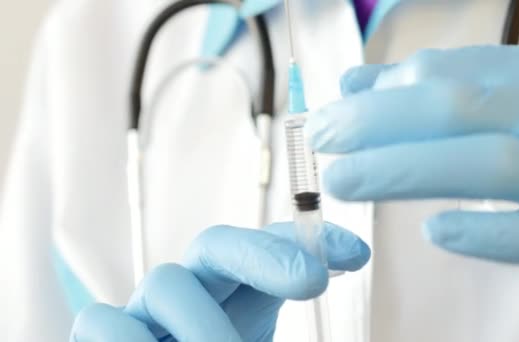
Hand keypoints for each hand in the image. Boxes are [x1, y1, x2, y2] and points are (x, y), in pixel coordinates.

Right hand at [70, 222, 369, 340]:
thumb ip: (273, 323)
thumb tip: (335, 274)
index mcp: (235, 297)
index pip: (266, 247)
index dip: (304, 241)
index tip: (355, 254)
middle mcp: (191, 292)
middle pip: (217, 243)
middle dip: (265, 254)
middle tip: (310, 280)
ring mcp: (144, 311)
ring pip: (166, 282)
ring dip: (206, 327)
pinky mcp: (102, 331)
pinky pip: (104, 322)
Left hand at [306, 46, 518, 283]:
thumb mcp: (516, 95)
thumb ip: (440, 86)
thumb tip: (355, 83)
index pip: (440, 73)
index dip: (375, 96)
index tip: (327, 119)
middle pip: (453, 108)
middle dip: (374, 123)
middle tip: (319, 142)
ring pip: (488, 165)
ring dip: (405, 171)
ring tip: (343, 183)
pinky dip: (486, 232)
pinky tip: (434, 232)